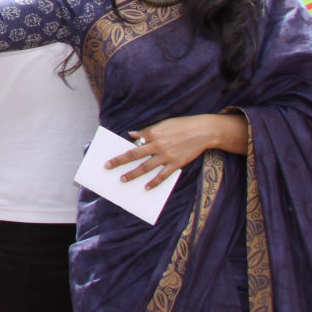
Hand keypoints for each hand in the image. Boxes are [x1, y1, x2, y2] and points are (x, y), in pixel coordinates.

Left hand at [106, 114, 248, 190]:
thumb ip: (147, 131)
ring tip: (123, 180)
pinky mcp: (176, 164)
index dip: (123, 149)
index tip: (112, 155)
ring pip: (145, 167)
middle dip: (120, 161)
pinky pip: (162, 176)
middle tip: (108, 167)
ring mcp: (166, 156)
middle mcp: (157, 145)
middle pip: (134, 155)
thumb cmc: (182, 125)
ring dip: (133, 174)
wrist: (203, 131)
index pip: (134, 143)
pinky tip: (146, 188)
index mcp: (153, 133)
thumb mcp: (163, 124)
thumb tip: (132, 134)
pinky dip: (154, 182)